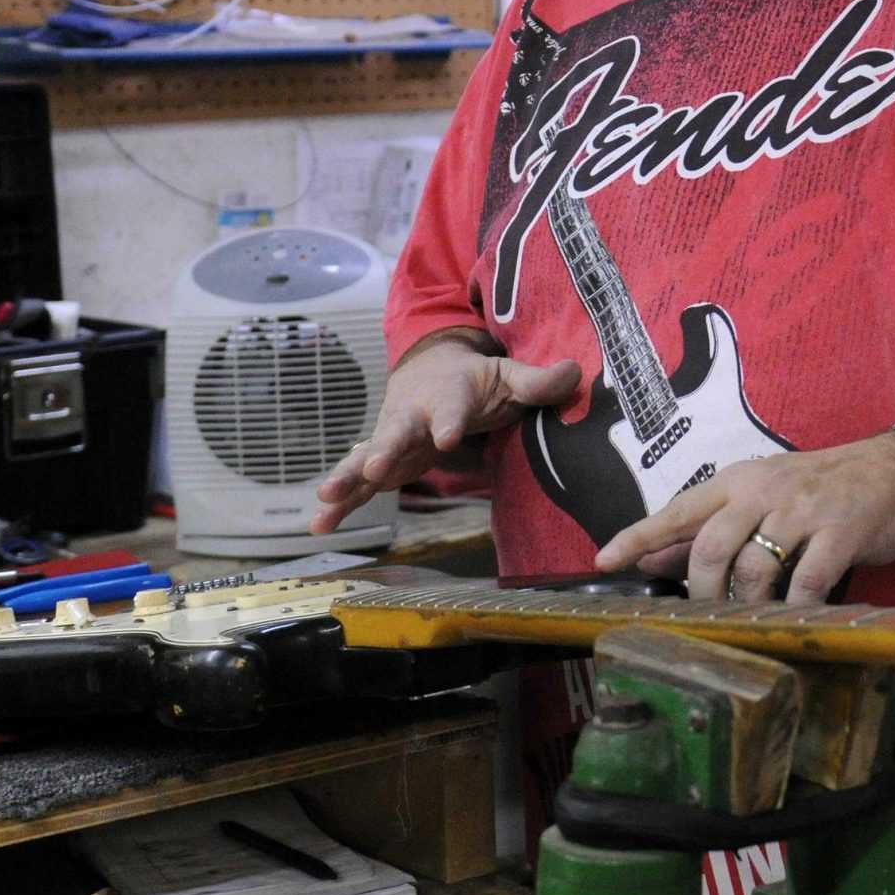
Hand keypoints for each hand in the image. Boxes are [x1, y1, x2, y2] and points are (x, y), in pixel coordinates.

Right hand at [310, 335, 581, 533]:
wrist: (428, 368)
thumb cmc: (474, 378)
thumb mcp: (507, 375)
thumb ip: (538, 381)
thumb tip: (575, 372)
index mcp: (449, 397)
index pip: (452, 410)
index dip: (450, 422)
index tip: (448, 437)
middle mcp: (413, 417)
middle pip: (396, 433)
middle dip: (382, 451)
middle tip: (369, 467)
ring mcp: (391, 439)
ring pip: (365, 460)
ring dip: (346, 478)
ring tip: (325, 499)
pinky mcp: (381, 461)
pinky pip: (357, 483)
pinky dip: (340, 501)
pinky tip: (319, 525)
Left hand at [592, 431, 894, 603]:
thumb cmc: (818, 491)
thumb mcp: (758, 498)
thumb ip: (706, 528)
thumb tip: (649, 557)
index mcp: (736, 483)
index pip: (677, 510)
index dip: (638, 536)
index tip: (604, 560)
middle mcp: (763, 491)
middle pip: (711, 546)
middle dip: (700, 591)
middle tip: (704, 617)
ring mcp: (802, 511)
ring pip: (755, 566)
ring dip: (747, 603)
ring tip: (752, 620)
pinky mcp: (840, 531)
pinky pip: (807, 580)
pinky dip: (796, 607)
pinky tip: (795, 617)